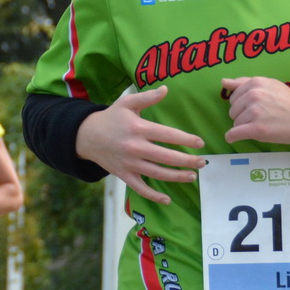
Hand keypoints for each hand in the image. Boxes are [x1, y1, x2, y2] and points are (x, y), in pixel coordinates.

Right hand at [75, 87, 206, 204]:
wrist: (86, 136)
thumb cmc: (111, 118)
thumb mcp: (127, 103)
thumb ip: (147, 97)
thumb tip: (166, 89)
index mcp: (138, 129)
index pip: (168, 135)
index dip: (186, 139)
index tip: (200, 143)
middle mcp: (135, 148)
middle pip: (166, 157)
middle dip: (187, 161)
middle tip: (202, 162)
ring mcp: (129, 164)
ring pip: (158, 174)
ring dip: (177, 177)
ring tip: (192, 176)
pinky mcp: (124, 175)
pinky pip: (140, 188)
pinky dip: (154, 196)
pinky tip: (167, 200)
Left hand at [221, 77, 289, 152]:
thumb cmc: (289, 102)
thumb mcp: (269, 85)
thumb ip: (244, 82)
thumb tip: (223, 82)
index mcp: (256, 83)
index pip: (234, 96)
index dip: (242, 104)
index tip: (256, 108)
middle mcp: (254, 95)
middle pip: (233, 110)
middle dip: (242, 115)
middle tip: (261, 118)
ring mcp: (255, 112)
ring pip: (235, 123)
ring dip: (244, 127)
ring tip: (262, 125)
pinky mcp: (256, 129)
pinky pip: (234, 134)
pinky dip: (232, 137)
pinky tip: (235, 138)